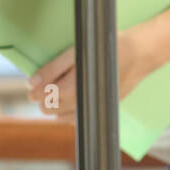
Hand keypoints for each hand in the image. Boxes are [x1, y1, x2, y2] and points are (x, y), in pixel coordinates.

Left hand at [27, 25, 153, 117]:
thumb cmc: (105, 50)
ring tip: (52, 95)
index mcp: (76, 87)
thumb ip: (52, 68)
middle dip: (43, 100)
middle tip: (39, 90)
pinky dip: (68, 113)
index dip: (36, 93)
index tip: (31, 88)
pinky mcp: (103, 109)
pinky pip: (79, 119)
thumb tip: (32, 83)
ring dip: (54, 107)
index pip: (46, 97)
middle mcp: (85, 101)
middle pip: (52, 108)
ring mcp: (95, 107)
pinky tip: (68, 102)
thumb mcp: (74, 53)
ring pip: (63, 117)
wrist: (138, 54)